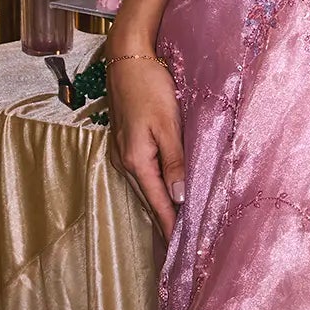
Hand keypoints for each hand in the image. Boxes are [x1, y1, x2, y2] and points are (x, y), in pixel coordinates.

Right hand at [106, 55, 184, 242]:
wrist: (127, 59)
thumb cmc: (150, 87)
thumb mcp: (168, 124)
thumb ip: (174, 161)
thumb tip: (181, 198)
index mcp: (136, 161)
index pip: (158, 204)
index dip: (170, 227)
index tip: (182, 250)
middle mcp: (125, 162)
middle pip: (150, 200)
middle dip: (167, 221)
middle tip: (186, 245)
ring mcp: (123, 153)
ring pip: (147, 188)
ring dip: (163, 205)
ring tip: (181, 225)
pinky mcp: (128, 143)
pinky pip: (145, 174)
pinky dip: (158, 187)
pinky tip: (169, 191)